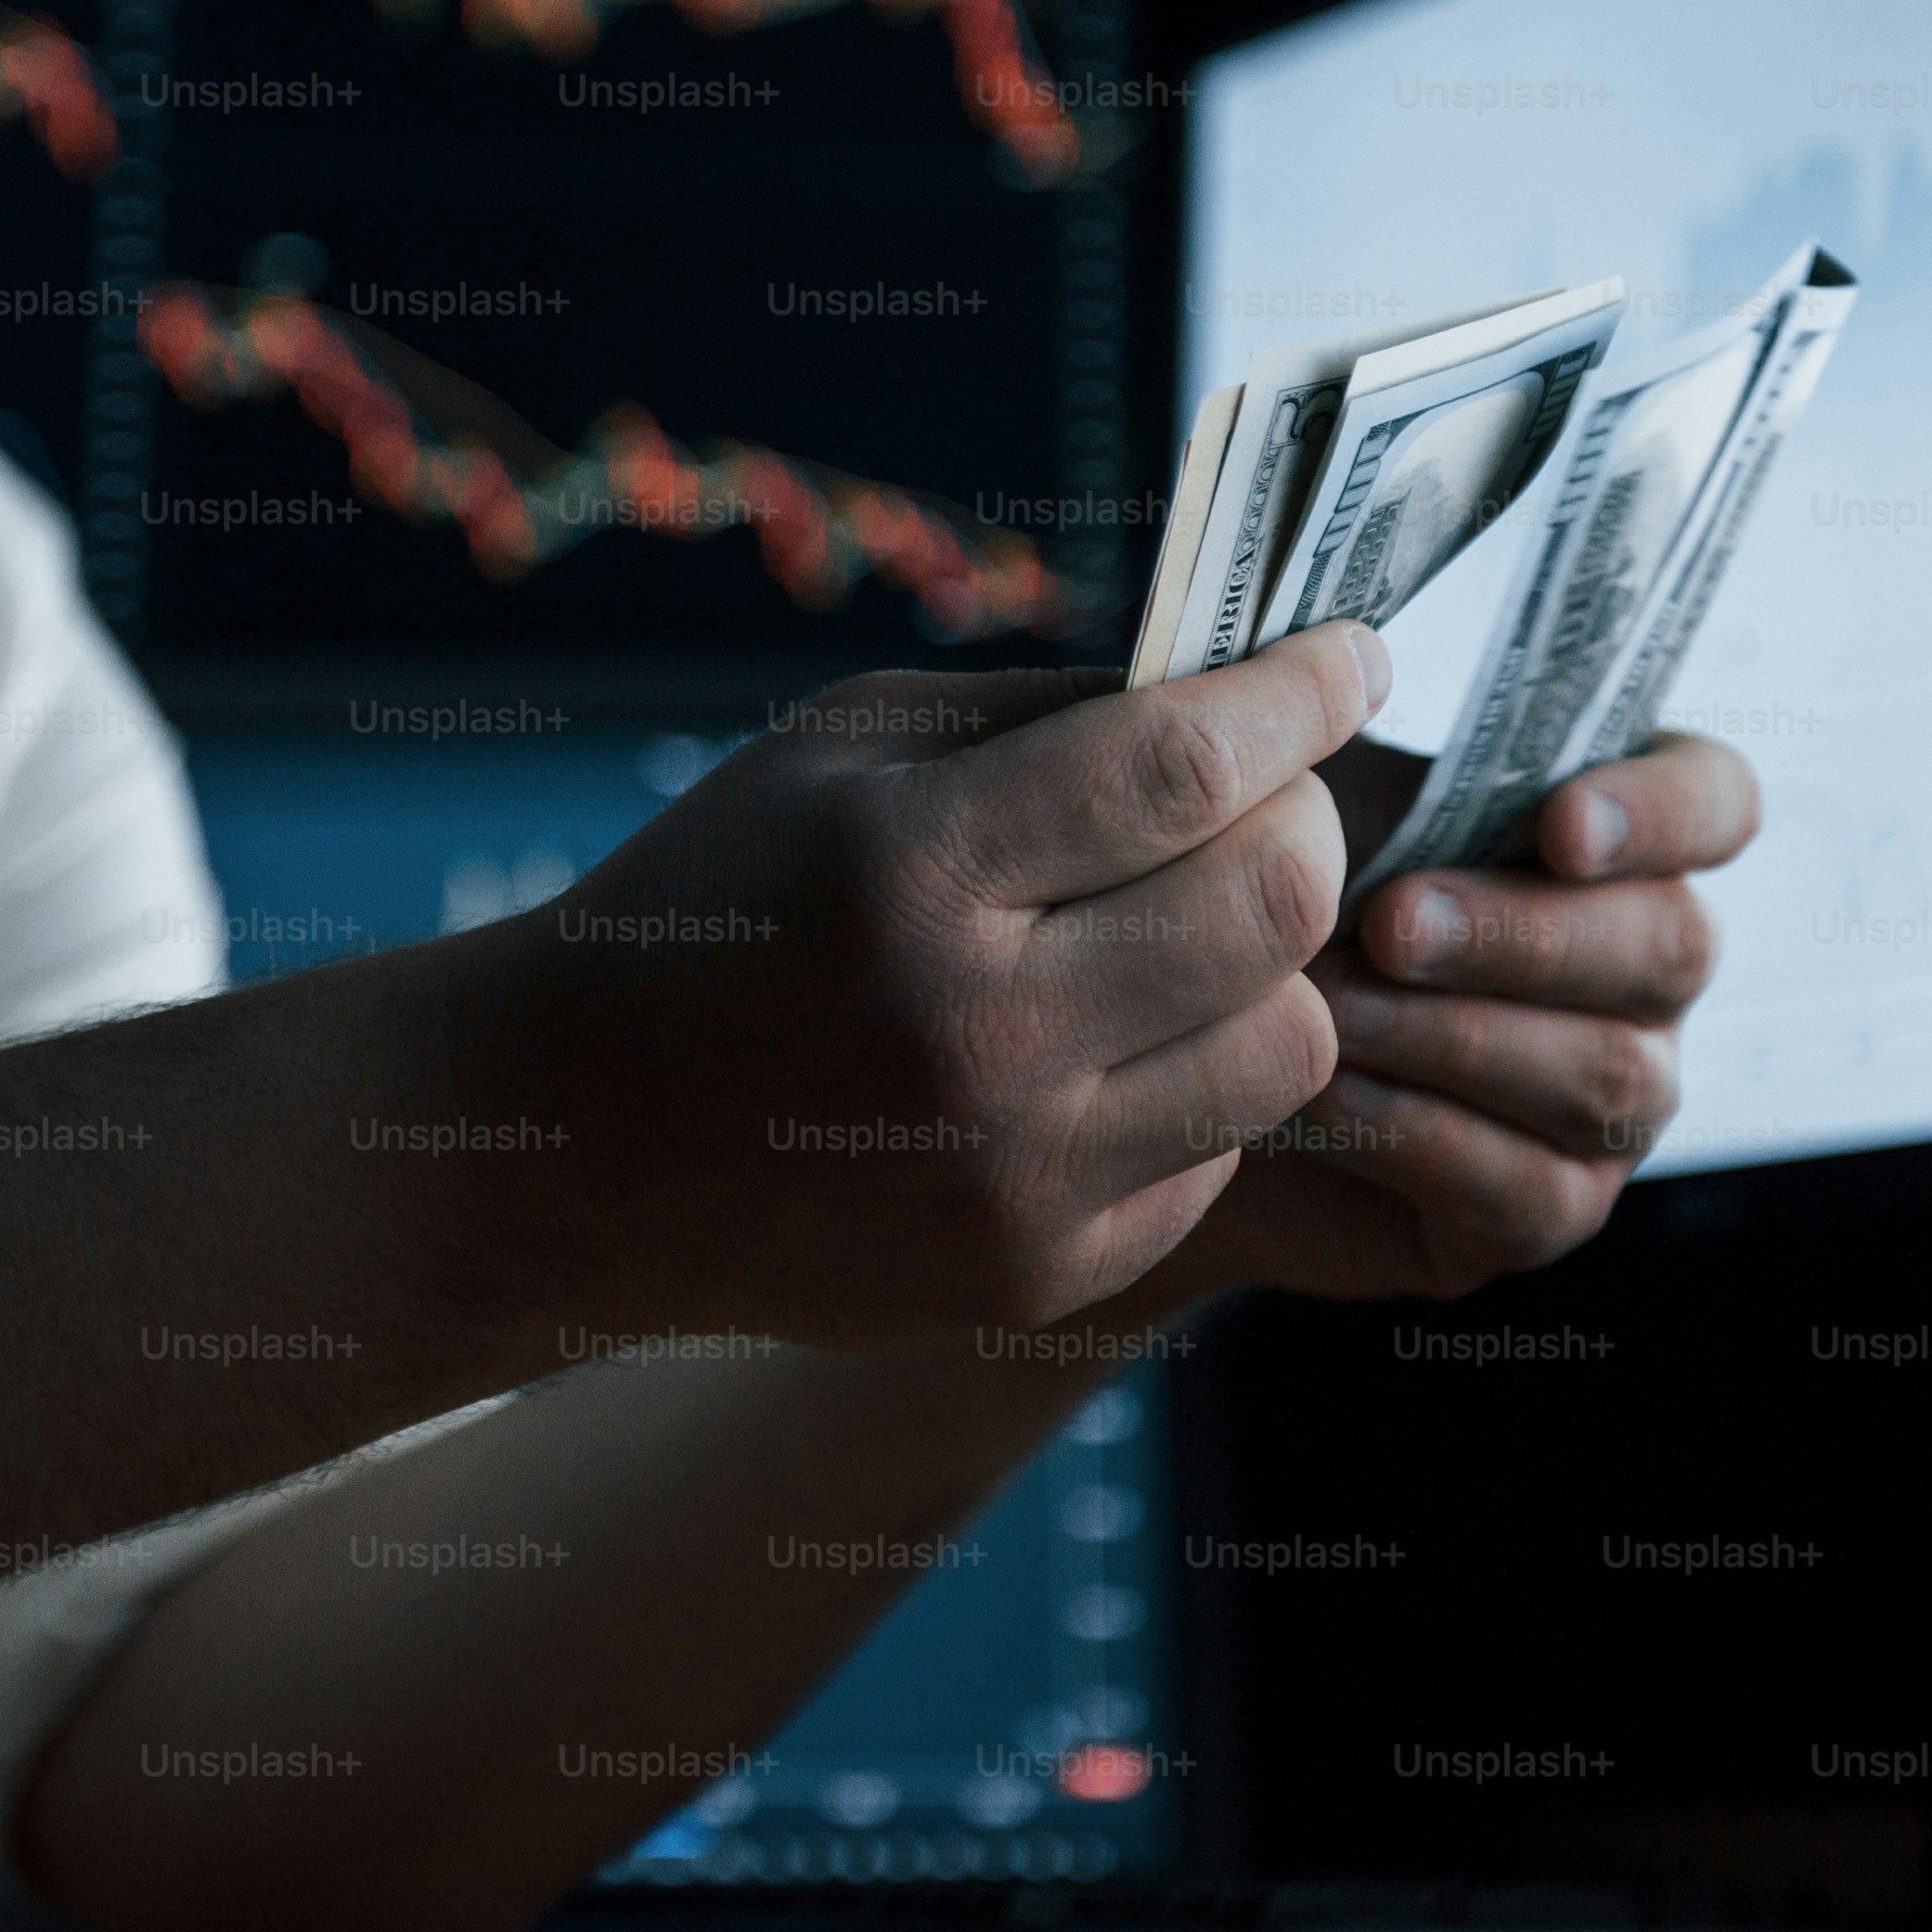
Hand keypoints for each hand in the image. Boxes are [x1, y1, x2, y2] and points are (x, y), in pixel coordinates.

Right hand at [478, 628, 1392, 1351]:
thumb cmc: (719, 908)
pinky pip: (1215, 1155)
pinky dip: (1193, 1082)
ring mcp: (1011, 1176)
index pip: (1186, 762)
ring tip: (1184, 934)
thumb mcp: (837, 753)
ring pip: (1287, 1043)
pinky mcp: (1036, 1274)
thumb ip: (1042, 711)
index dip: (1301, 692)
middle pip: (1274, 904)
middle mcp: (971, 1033)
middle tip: (1274, 799)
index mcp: (908, 869)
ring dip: (1267, 967)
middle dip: (1308, 822)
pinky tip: (1103, 1050)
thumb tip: (1248, 682)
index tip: (1351, 657)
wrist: (579, 1148)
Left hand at [1148, 731, 1759, 1303]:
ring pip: (1606, 1075)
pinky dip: (1424, 1135)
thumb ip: (1340, 730)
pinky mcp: (1550, 1207)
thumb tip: (1336, 669)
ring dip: (1455, 1036)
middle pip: (1669, 945)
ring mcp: (1616, 1096)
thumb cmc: (1264, 895)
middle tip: (1389, 922)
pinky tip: (1329, 1094)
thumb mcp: (1298, 796)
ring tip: (1329, 1008)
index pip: (1719, 801)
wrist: (1181, 1064)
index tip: (1558, 823)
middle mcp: (1645, 966)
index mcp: (1616, 836)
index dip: (1665, 812)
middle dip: (1521, 933)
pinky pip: (1534, 1187)